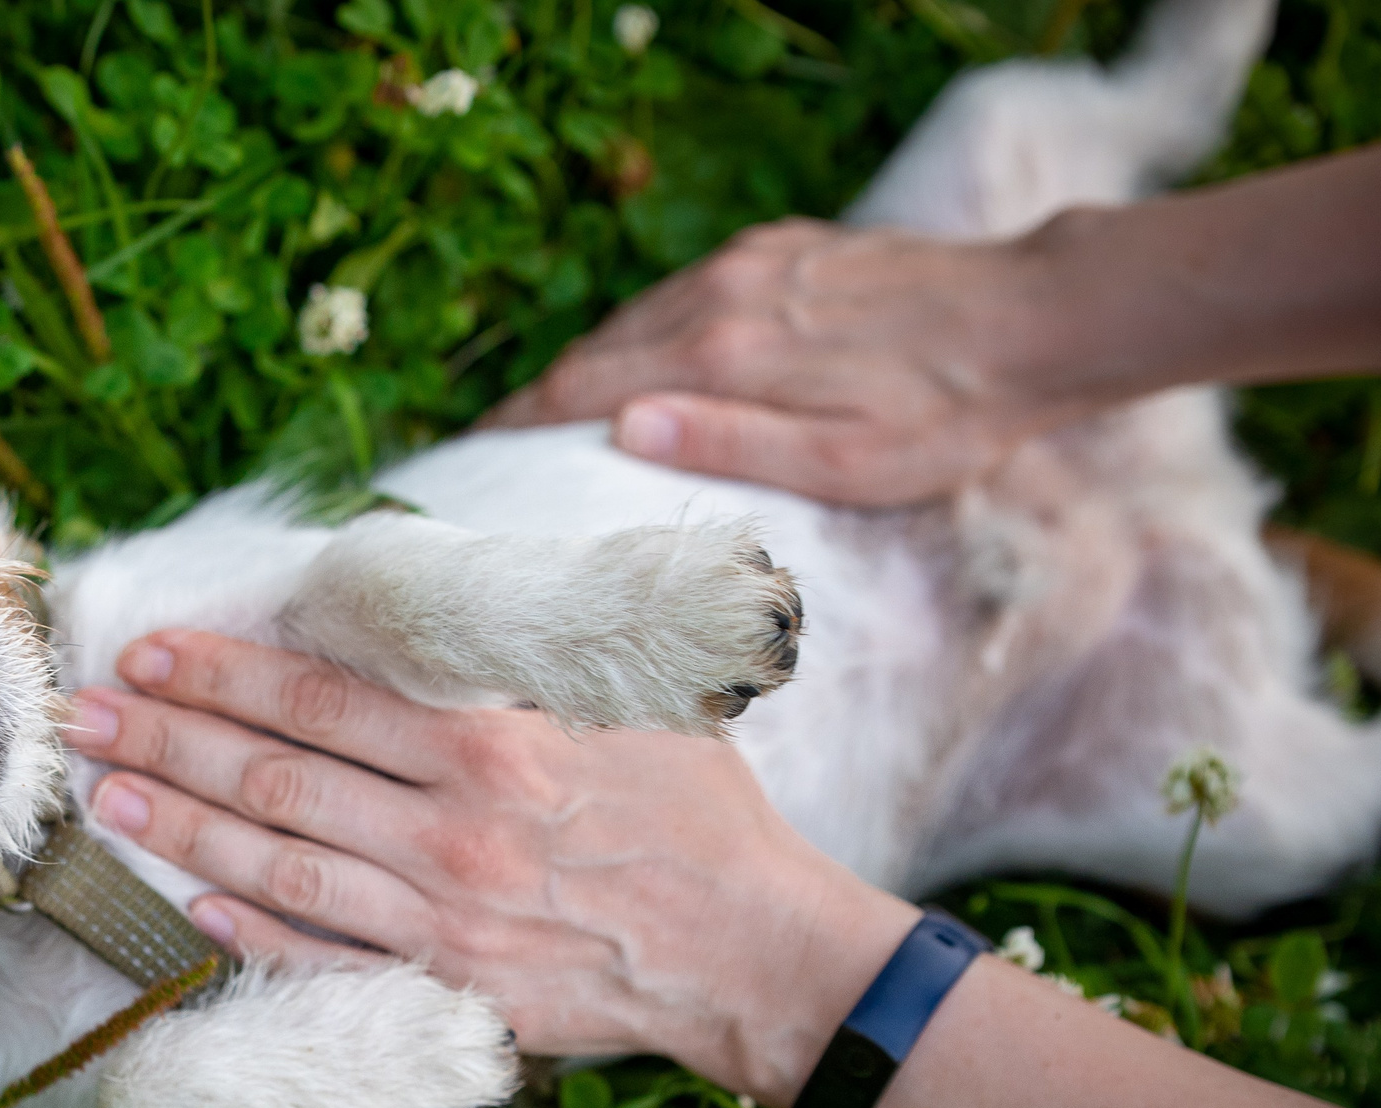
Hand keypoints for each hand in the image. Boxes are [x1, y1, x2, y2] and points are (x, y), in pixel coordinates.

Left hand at [65, 629, 918, 1103]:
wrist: (757, 950)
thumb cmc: (697, 811)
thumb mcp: (628, 698)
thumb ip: (521, 654)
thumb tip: (424, 597)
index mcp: (491, 741)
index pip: (320, 695)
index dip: (221, 673)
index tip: (150, 654)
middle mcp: (454, 827)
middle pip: (277, 775)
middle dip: (168, 741)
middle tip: (86, 719)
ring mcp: (446, 915)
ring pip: (283, 864)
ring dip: (184, 829)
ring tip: (108, 798)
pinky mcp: (453, 987)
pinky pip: (331, 958)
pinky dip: (256, 934)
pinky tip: (191, 907)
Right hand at [478, 217, 1080, 504]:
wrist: (1033, 319)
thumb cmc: (942, 416)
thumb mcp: (839, 462)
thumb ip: (726, 443)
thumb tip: (618, 426)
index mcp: (724, 354)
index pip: (583, 388)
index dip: (519, 425)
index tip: (471, 457)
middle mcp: (723, 294)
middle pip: (596, 349)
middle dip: (537, 398)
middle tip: (491, 446)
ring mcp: (753, 262)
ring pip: (637, 316)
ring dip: (589, 363)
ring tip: (550, 411)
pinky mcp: (784, 247)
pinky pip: (685, 289)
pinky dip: (646, 328)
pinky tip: (646, 357)